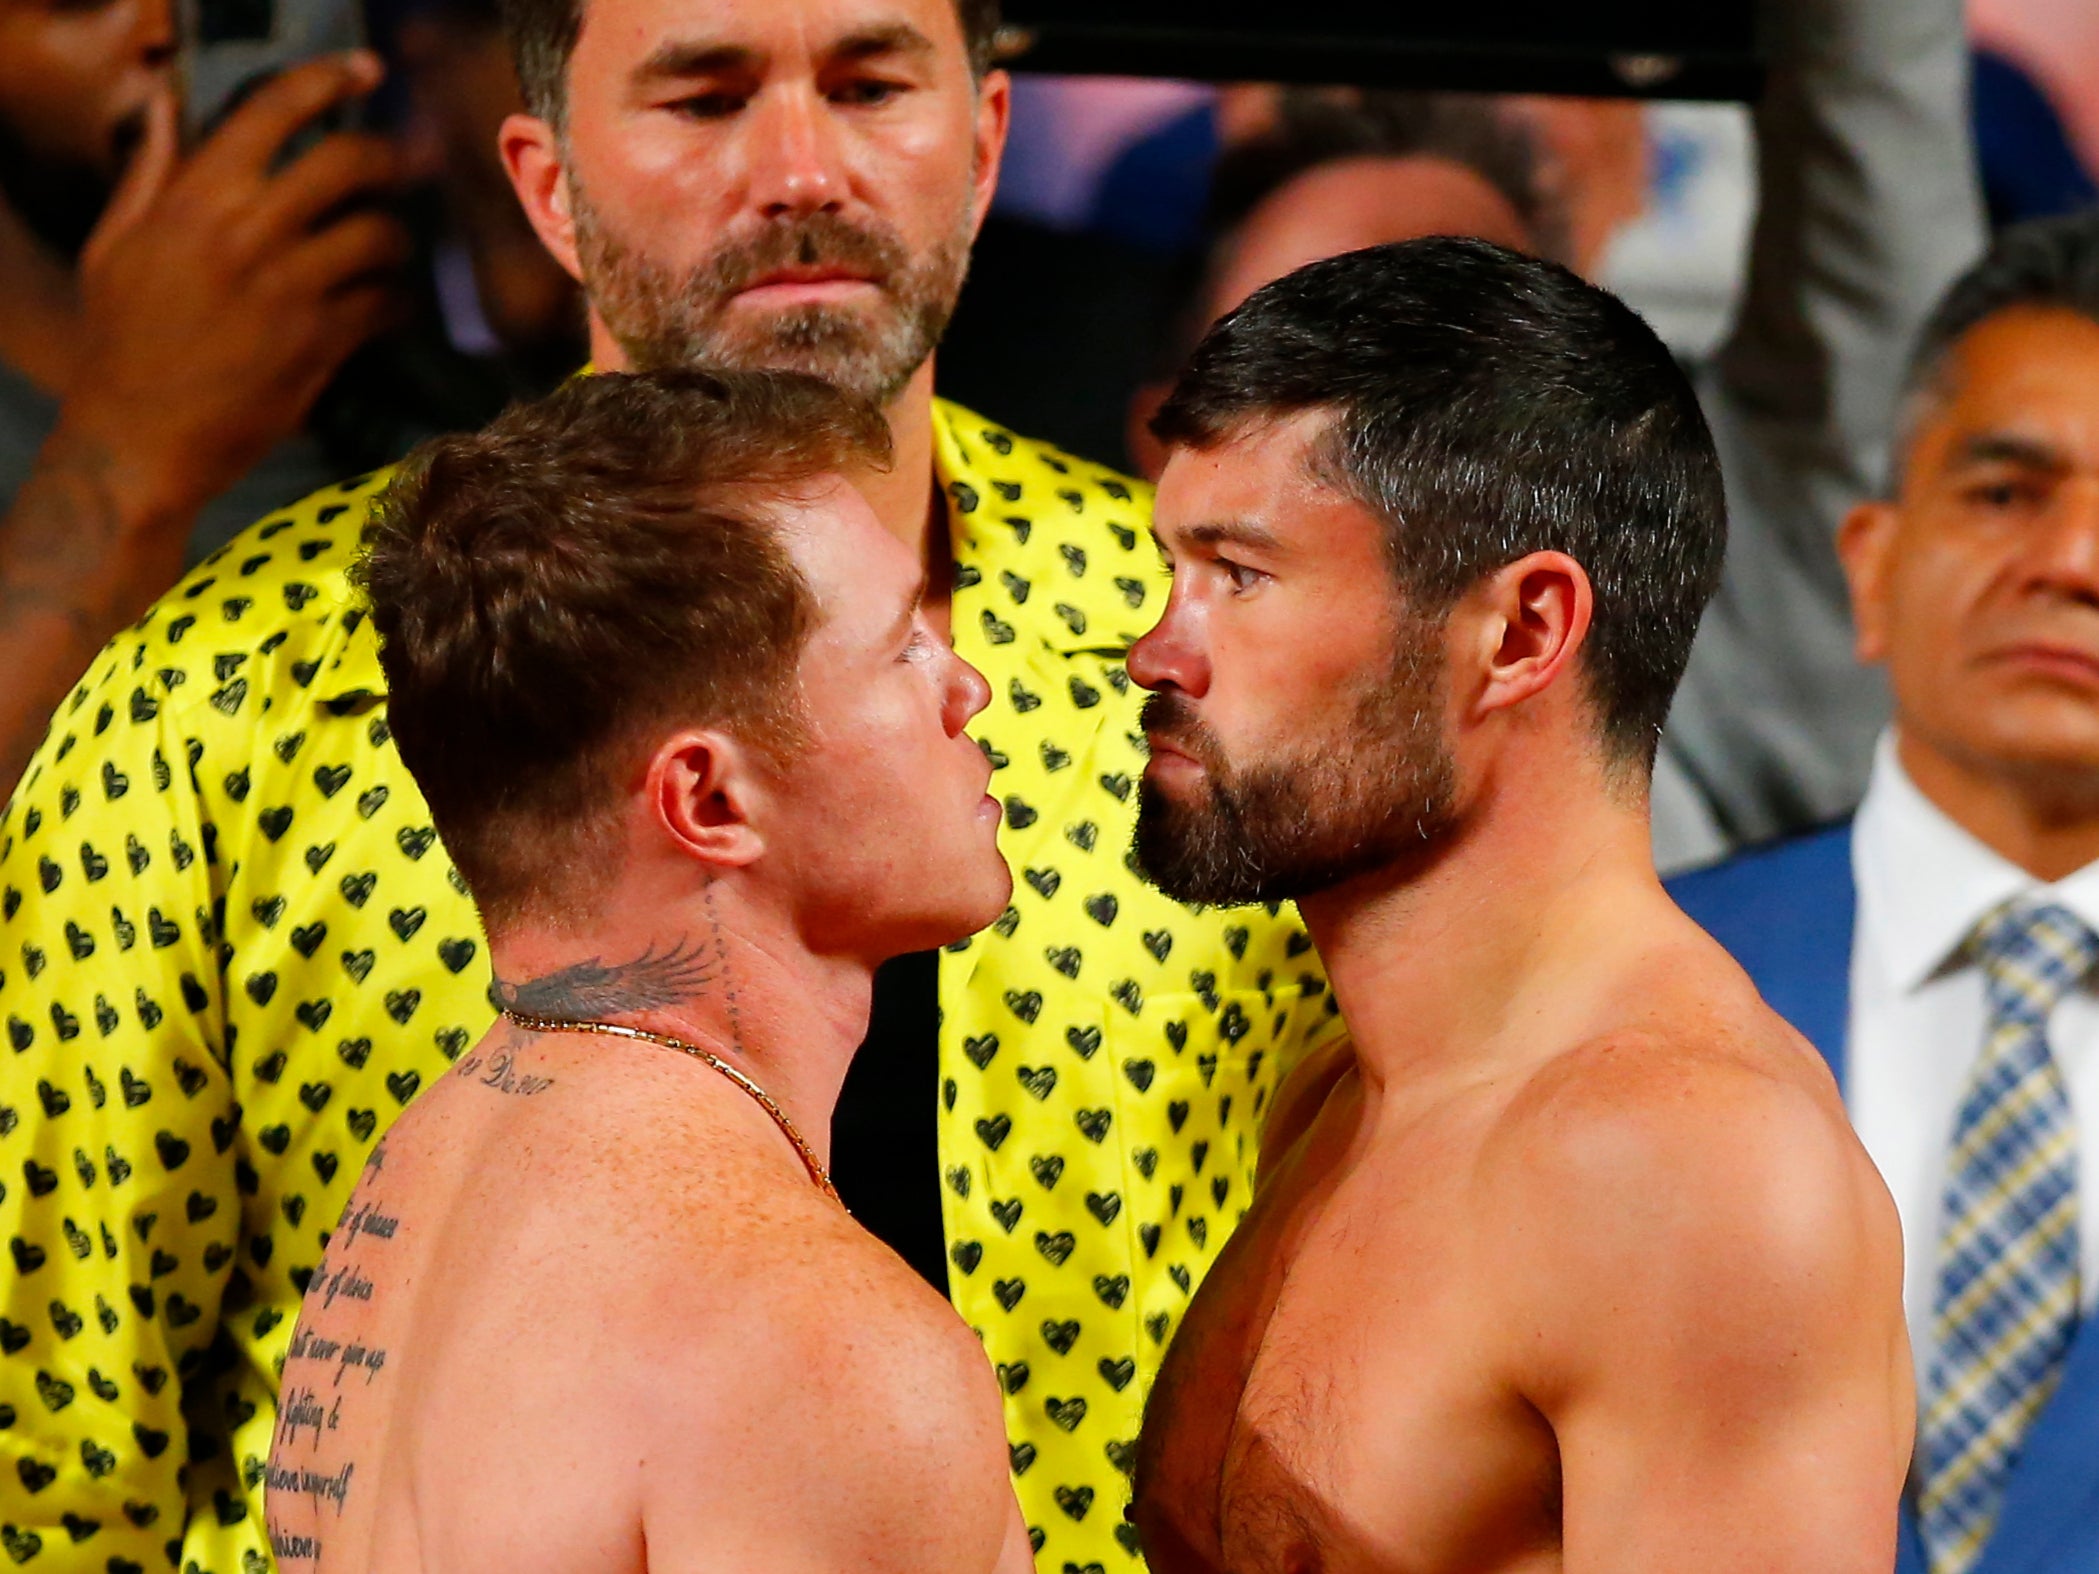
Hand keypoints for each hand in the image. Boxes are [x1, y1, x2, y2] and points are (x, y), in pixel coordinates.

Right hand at [58, 52, 410, 531]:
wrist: (140, 437)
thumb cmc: (122, 340)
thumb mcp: (115, 245)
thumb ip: (149, 172)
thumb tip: (165, 103)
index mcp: (194, 199)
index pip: (271, 113)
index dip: (326, 81)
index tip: (364, 73)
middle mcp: (247, 233)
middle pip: (348, 164)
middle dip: (388, 158)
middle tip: (405, 166)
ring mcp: (290, 289)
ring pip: (378, 235)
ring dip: (397, 239)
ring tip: (392, 248)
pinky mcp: (321, 342)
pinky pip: (384, 303)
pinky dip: (396, 301)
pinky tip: (389, 306)